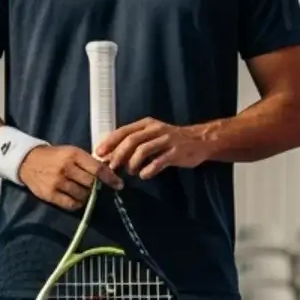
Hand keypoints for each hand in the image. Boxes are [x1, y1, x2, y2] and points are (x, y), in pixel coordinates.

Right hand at [18, 145, 121, 211]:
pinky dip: (77, 203)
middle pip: (91, 183)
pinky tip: (75, 197)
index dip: (111, 178)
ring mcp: (58, 182)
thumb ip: (88, 161)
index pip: (98, 168)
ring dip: (86, 195)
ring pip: (83, 195)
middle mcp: (66, 168)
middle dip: (96, 186)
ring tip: (82, 190)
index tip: (119, 185)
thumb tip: (110, 172)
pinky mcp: (50, 194)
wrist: (28, 161)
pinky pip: (72, 204)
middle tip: (94, 186)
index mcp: (74, 155)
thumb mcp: (72, 152)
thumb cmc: (55, 156)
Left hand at [95, 118, 210, 178]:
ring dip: (132, 163)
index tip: (99, 153)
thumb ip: (133, 143)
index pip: (124, 131)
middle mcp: (155, 129)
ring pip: (143, 150)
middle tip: (112, 168)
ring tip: (131, 172)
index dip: (110, 142)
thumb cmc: (170, 140)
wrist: (200, 140)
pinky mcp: (176, 152)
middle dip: (118, 155)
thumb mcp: (151, 135)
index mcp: (147, 124)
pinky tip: (144, 175)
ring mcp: (166, 140)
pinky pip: (159, 162)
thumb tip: (110, 155)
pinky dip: (148, 170)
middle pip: (131, 141)